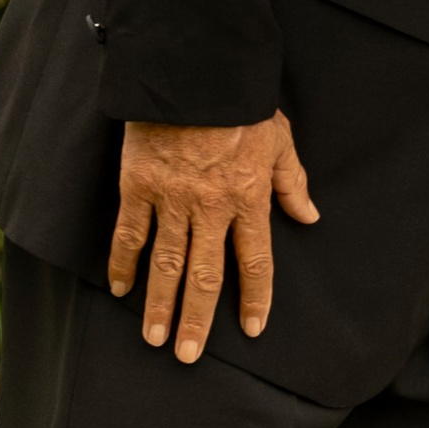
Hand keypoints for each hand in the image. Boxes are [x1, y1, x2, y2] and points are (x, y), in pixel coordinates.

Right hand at [109, 112, 318, 360]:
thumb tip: (309, 215)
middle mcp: (211, 207)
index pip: (255, 261)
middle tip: (188, 355)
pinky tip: (119, 287)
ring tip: (154, 338)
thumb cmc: (241, 102)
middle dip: (197, 319)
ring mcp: (171, 199)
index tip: (252, 329)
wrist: (195, 72)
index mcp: (249, 198)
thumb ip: (293, 181)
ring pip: (165, 263)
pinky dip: (122, 262)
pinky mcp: (138, 185)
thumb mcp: (280, 138)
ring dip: (159, 304)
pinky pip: (129, 232)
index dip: (255, 298)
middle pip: (205, 276)